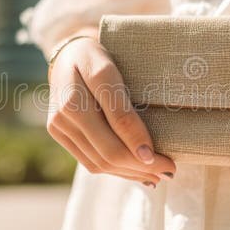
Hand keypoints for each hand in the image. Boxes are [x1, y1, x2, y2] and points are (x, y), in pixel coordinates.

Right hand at [46, 30, 175, 186]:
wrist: (67, 53)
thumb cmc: (95, 57)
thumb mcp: (110, 71)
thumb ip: (123, 111)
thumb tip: (144, 153)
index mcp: (75, 98)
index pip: (116, 134)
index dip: (144, 153)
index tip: (170, 163)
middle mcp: (62, 116)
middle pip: (107, 154)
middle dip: (141, 167)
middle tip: (169, 171)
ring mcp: (58, 128)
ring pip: (98, 164)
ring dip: (130, 173)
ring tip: (156, 175)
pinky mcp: (60, 135)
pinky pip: (89, 162)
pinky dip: (115, 170)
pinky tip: (136, 172)